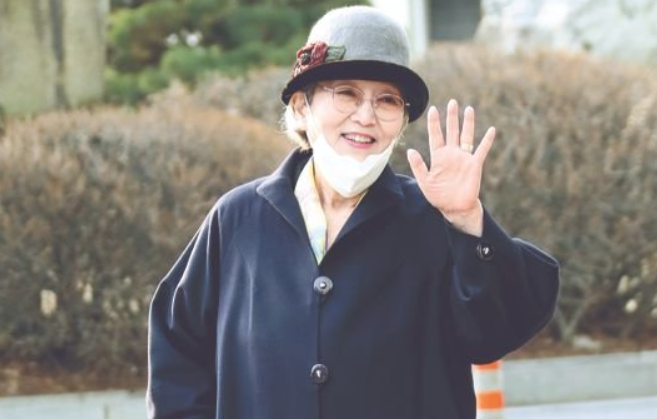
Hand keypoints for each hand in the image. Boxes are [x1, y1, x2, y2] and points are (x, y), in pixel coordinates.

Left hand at [407, 100, 494, 235]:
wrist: (454, 208)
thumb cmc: (438, 196)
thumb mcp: (424, 182)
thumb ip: (418, 166)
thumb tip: (410, 150)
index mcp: (438, 157)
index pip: (436, 136)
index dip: (434, 123)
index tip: (433, 109)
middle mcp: (451, 154)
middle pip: (452, 131)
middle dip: (451, 117)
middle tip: (452, 102)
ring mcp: (463, 158)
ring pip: (466, 136)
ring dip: (468, 123)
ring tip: (469, 109)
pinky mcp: (475, 165)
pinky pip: (482, 150)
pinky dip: (487, 141)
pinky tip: (491, 130)